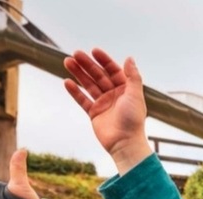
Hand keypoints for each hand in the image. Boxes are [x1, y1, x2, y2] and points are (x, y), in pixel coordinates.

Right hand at [63, 49, 151, 173]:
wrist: (125, 142)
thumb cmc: (133, 120)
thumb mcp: (135, 95)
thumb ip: (133, 76)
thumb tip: (129, 58)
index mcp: (125, 89)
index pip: (113, 70)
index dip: (104, 60)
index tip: (93, 51)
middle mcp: (114, 95)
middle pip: (98, 76)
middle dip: (87, 64)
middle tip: (75, 54)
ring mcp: (104, 104)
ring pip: (89, 85)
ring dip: (78, 74)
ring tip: (67, 62)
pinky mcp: (94, 113)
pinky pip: (83, 100)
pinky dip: (75, 92)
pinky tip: (67, 82)